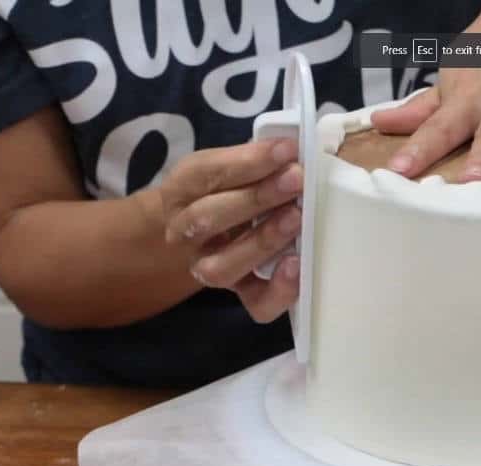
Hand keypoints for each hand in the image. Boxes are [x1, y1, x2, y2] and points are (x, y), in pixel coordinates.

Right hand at [158, 139, 302, 322]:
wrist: (210, 232)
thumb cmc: (232, 189)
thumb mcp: (234, 165)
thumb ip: (258, 157)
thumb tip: (293, 146)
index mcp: (183, 190)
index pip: (207, 173)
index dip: (248, 161)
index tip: (288, 148)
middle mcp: (187, 234)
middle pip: (208, 219)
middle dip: (256, 197)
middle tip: (296, 179)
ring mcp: (210, 268)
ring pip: (222, 266)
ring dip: (262, 240)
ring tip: (296, 217)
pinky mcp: (243, 295)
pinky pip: (256, 304)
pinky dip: (278, 289)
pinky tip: (297, 265)